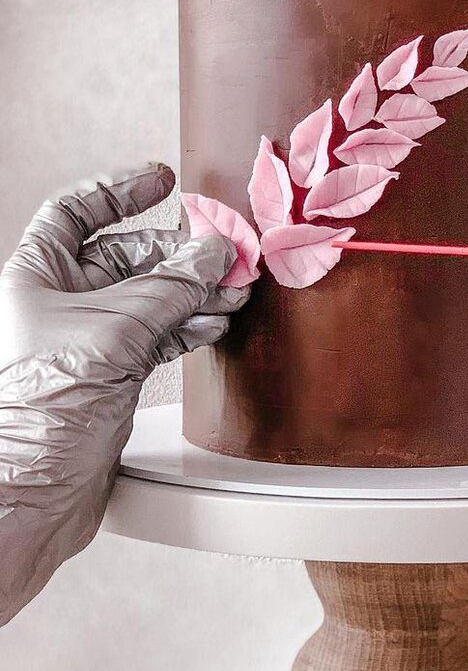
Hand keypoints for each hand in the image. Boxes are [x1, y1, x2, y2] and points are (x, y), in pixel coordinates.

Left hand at [0, 163, 247, 624]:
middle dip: (178, 252)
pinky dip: (188, 328)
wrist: (32, 490)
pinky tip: (212, 325)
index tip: (163, 180)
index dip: (120, 191)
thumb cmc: (38, 410)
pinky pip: (158, 337)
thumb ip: (168, 289)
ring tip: (232, 291)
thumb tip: (212, 252)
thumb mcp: (111, 332)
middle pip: (127, 257)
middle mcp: (59, 303)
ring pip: (151, 299)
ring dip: (194, 292)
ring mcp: (89, 341)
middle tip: (224, 251)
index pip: (76, 212)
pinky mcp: (112, 377)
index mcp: (36, 275)